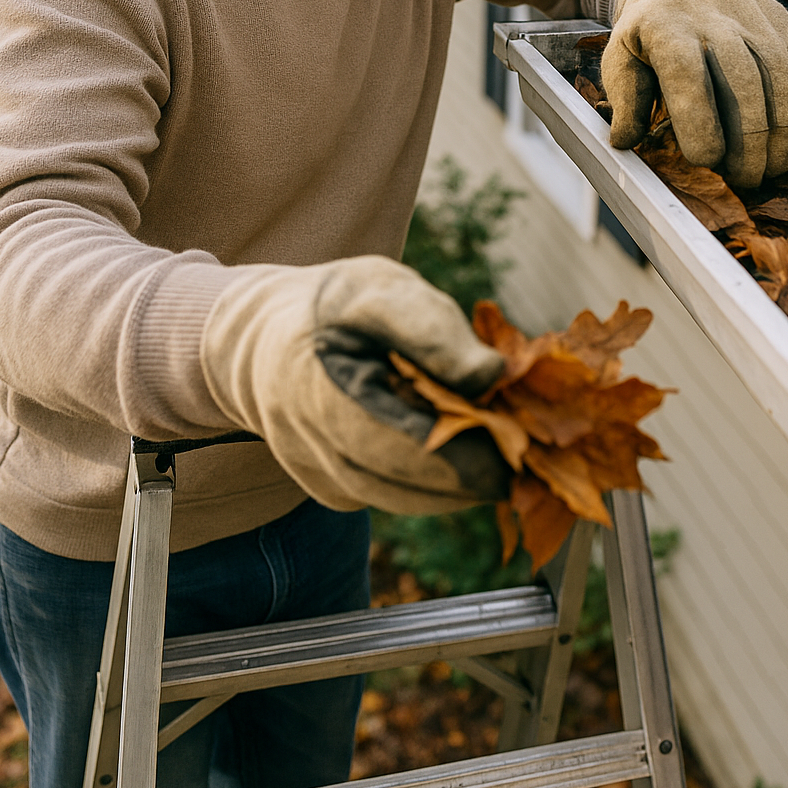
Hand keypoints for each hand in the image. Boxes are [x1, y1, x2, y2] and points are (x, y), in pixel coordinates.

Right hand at [201, 257, 506, 512]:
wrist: (265, 338)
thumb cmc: (332, 307)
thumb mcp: (381, 291)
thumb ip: (433, 330)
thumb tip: (491, 376)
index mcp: (315, 385)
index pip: (401, 442)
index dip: (467, 451)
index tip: (519, 444)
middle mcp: (306, 444)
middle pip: (406, 481)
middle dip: (472, 470)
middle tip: (523, 453)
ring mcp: (314, 474)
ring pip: (403, 497)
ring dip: (457, 482)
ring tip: (498, 450)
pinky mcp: (329, 489)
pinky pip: (391, 494)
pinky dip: (431, 480)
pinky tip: (455, 450)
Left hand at [600, 0, 787, 188]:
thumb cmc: (649, 32)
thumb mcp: (622, 56)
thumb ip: (624, 100)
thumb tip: (625, 142)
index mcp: (665, 25)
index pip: (687, 75)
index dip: (700, 122)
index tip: (706, 160)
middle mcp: (712, 14)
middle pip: (742, 80)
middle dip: (749, 139)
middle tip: (747, 179)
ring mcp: (753, 14)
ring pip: (779, 76)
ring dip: (781, 131)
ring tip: (773, 168)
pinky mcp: (782, 20)